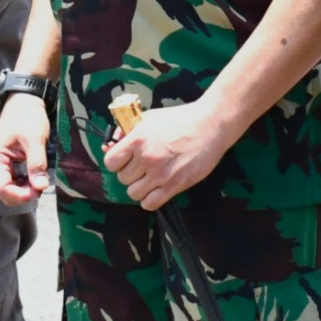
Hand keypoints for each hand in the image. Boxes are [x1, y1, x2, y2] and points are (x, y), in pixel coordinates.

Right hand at [0, 92, 52, 205]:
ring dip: (21, 190)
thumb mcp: (36, 139)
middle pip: (1, 191)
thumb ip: (37, 163)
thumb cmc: (28, 117)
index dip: (19, 196)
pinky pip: (9, 180)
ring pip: (5, 188)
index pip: (2, 187)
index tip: (37, 192)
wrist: (23, 103)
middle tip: (40, 186)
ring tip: (38, 181)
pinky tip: (33, 177)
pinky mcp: (2, 163)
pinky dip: (21, 184)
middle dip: (21, 195)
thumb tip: (41, 186)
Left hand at [103, 97, 233, 210]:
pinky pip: (150, 204)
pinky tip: (157, 190)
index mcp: (137, 139)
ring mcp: (160, 173)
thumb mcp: (149, 117)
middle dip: (131, 174)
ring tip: (150, 179)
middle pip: (123, 178)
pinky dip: (150, 200)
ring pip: (134, 193)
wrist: (209, 125)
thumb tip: (110, 144)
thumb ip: (128, 130)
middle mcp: (146, 157)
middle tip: (142, 167)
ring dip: (140, 188)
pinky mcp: (175, 185)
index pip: (110, 162)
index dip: (116, 162)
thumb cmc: (179, 118)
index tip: (125, 160)